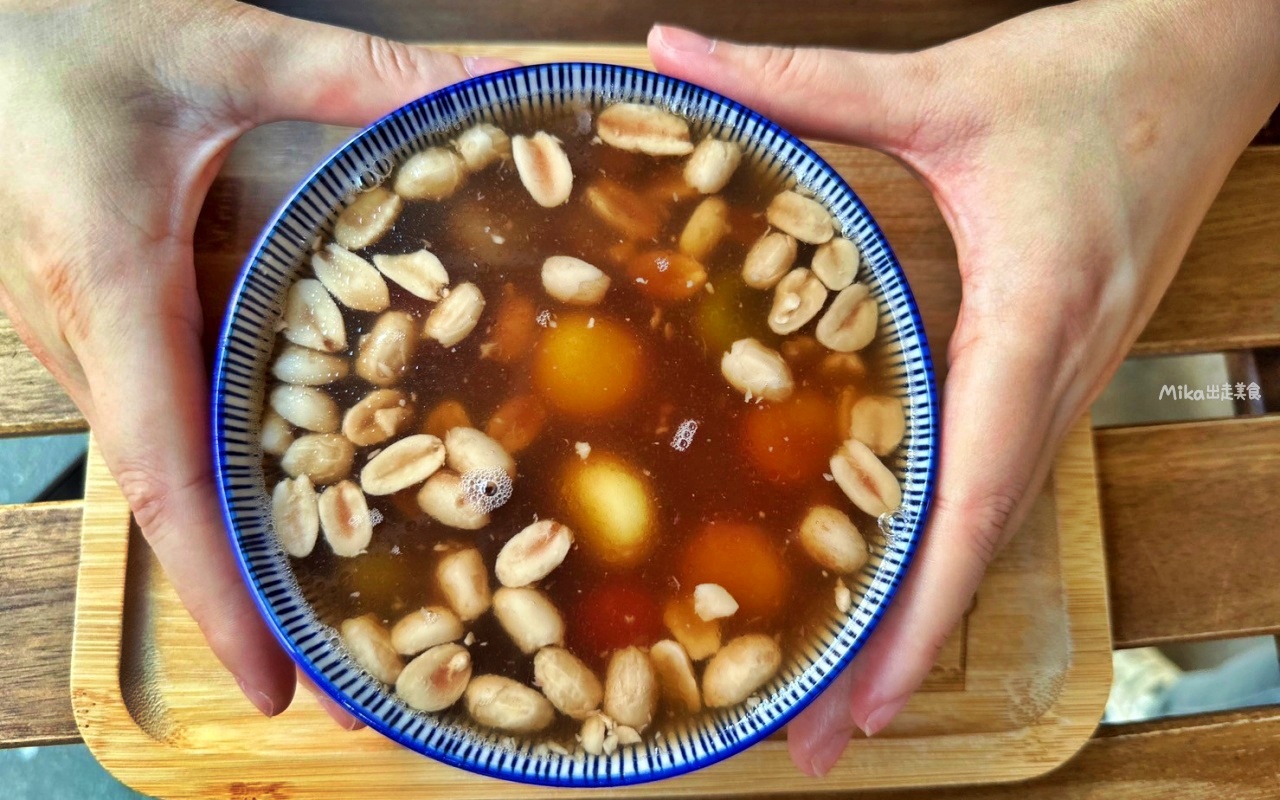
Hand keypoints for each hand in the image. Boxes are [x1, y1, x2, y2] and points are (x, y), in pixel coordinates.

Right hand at [0, 0, 512, 723]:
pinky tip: (293, 503)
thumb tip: (492, 85)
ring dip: (239, 553)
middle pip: (175, 506)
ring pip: (167, 475)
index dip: (217, 588)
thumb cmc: (59, 42)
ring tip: (338, 618)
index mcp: (114, 291)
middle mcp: (92, 345)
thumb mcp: (221, 48)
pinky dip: (220, 487)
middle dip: (253, 602)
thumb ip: (356, 73)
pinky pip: (161, 428)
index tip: (272, 683)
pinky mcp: (96, 333)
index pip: (163, 475)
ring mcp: (86, 348)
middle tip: (351, 681)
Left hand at [648, 0, 1279, 774]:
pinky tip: (892, 576)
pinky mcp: (1055, 366)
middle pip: (977, 543)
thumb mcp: (939, 84)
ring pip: (991, 524)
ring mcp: (1066, 379)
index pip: (975, 493)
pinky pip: (997, 477)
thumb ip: (800, 80)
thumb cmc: (1099, 74)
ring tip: (840, 691)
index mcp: (1033, 317)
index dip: (919, 607)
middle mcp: (1058, 373)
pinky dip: (945, 548)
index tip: (861, 699)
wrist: (1216, 54)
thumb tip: (671, 54)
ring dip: (922, 615)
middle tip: (815, 738)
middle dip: (901, 652)